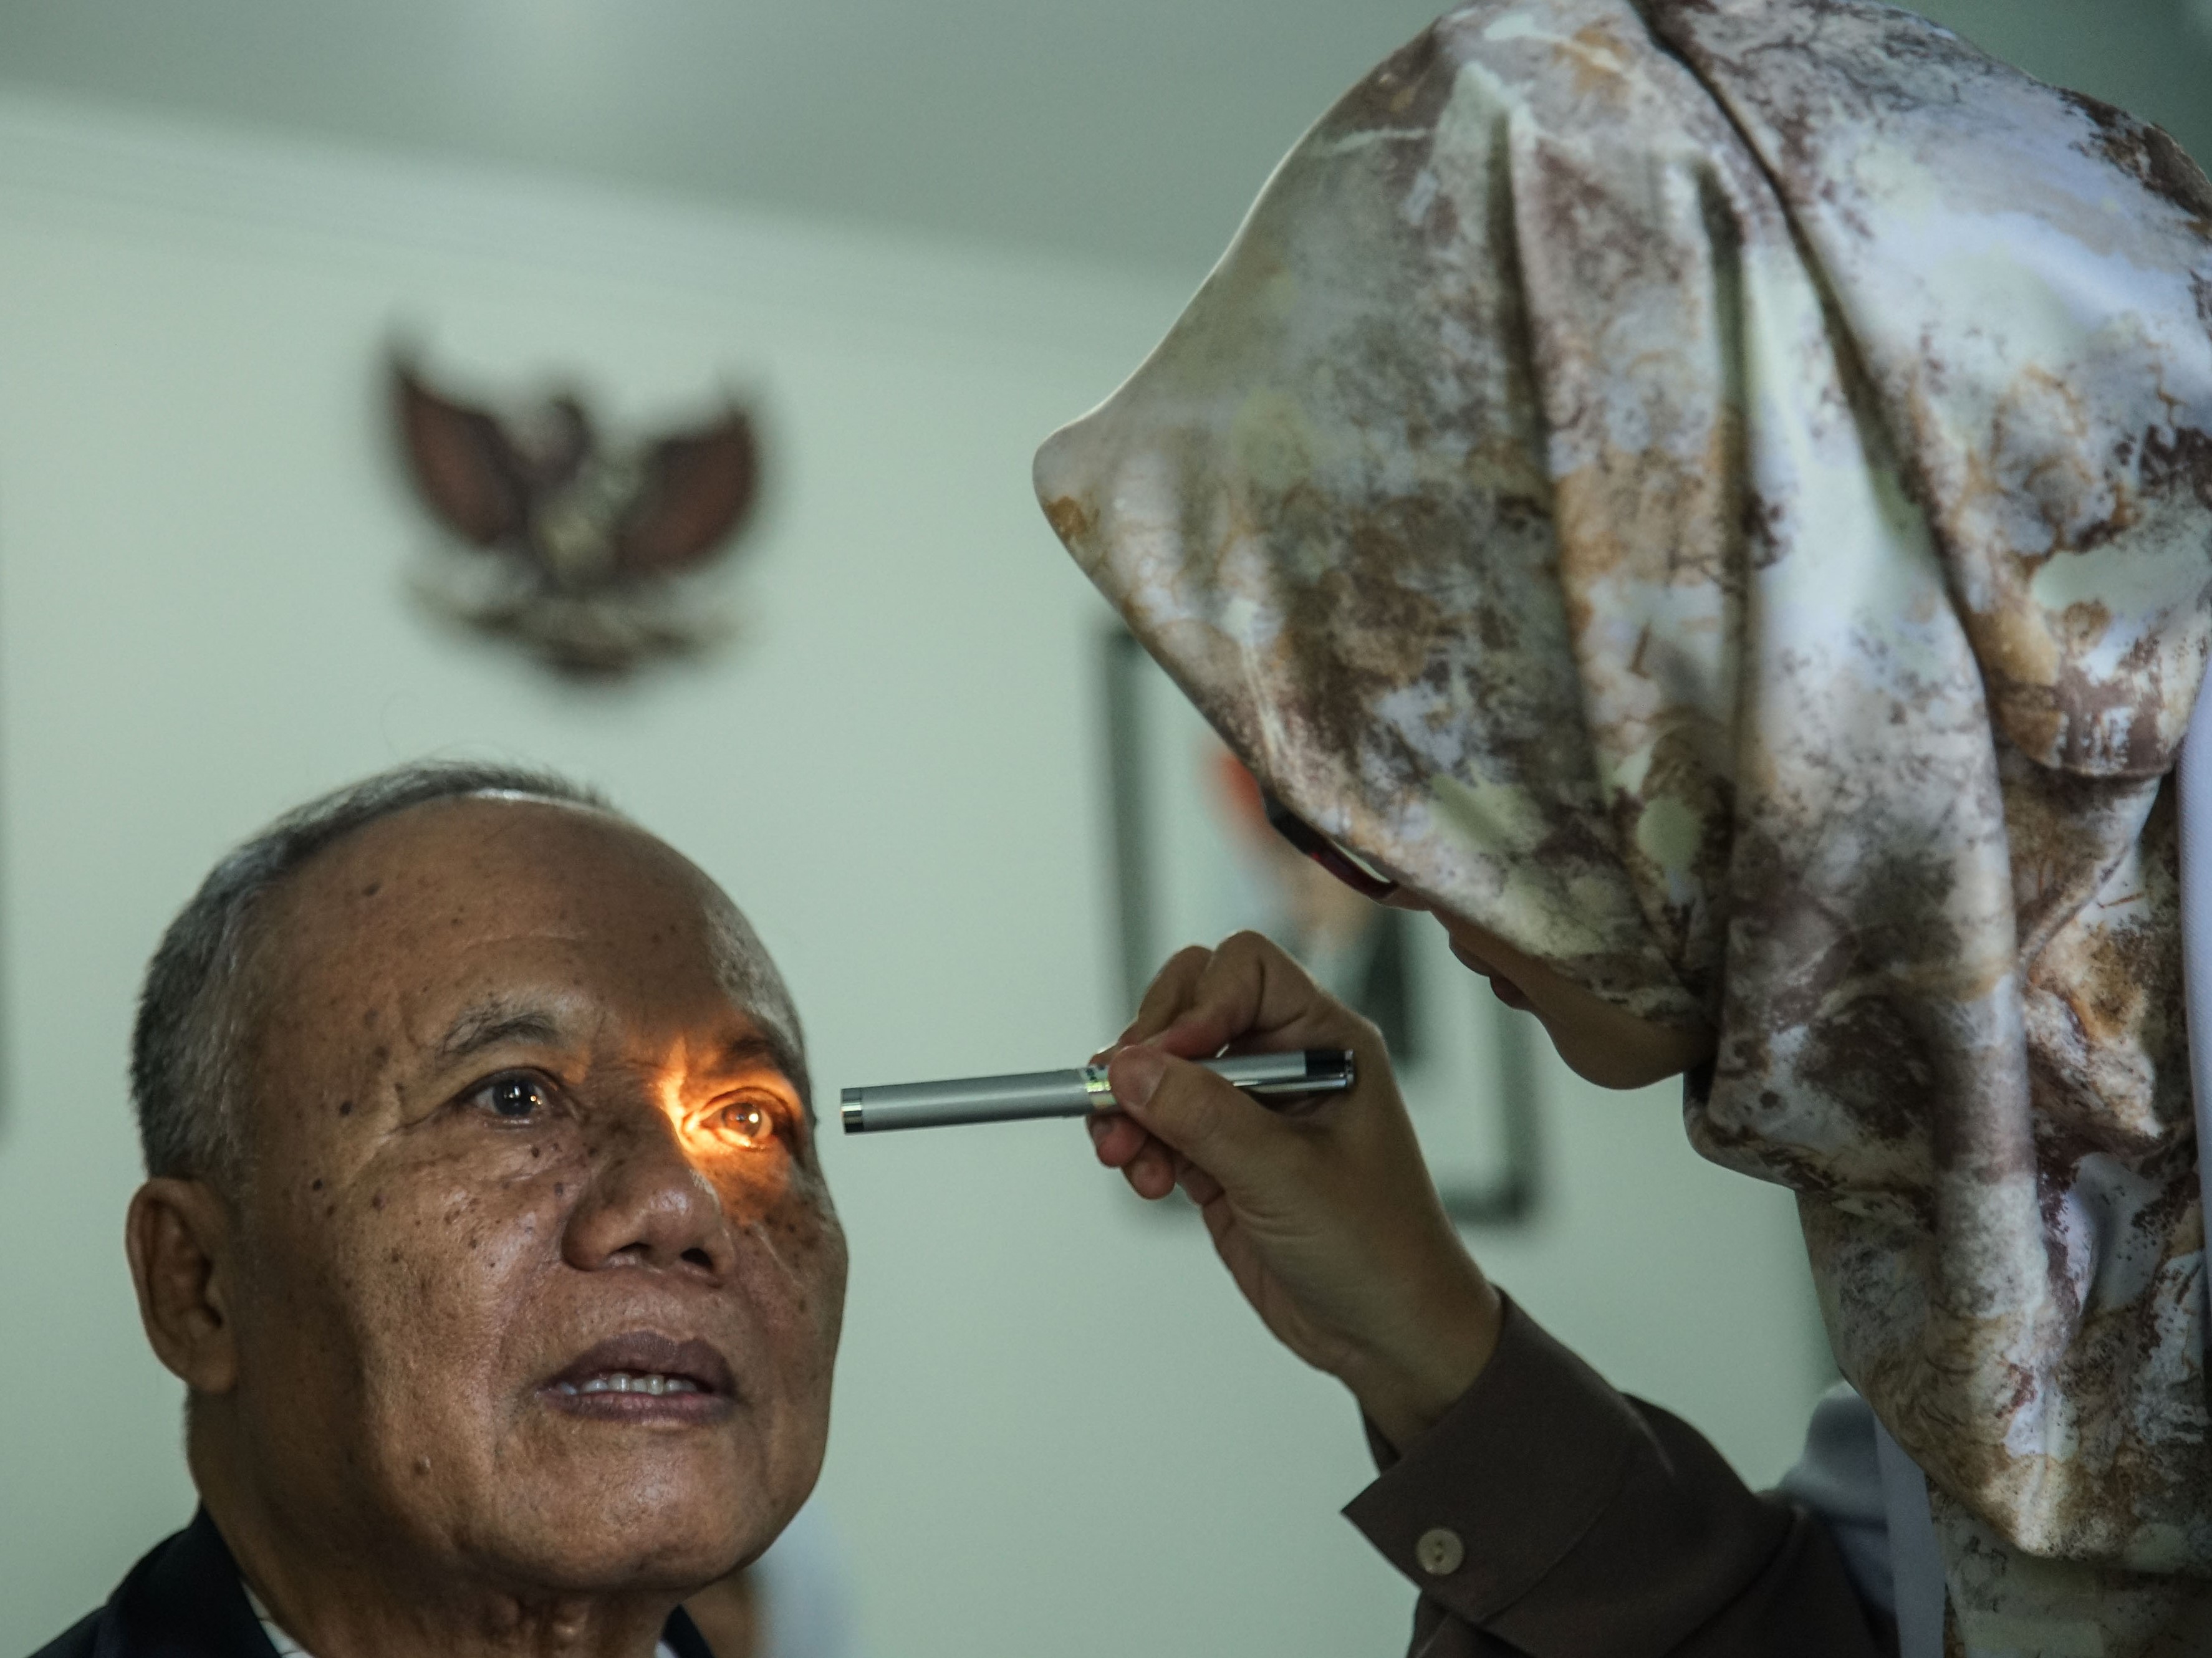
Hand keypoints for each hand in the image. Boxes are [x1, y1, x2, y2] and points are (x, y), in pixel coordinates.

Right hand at [1090, 932, 1503, 1448]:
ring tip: (1124, 1156)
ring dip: (1130, 1106)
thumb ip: (1205, 1116)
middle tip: (1119, 1100)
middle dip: (1147, 1052)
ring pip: (1161, 1068)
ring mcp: (1250, 1108)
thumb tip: (1128, 1066)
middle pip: (1190, 1005)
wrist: (1387, 1337)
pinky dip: (1136, 1144)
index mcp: (1327, 1041)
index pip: (1247, 970)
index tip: (1170, 1058)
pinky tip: (1145, 1178)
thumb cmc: (1377, 1250)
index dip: (1199, 1001)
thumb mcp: (1287, 1178)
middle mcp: (1287, 1061)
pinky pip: (1156, 1122)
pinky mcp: (1219, 1155)